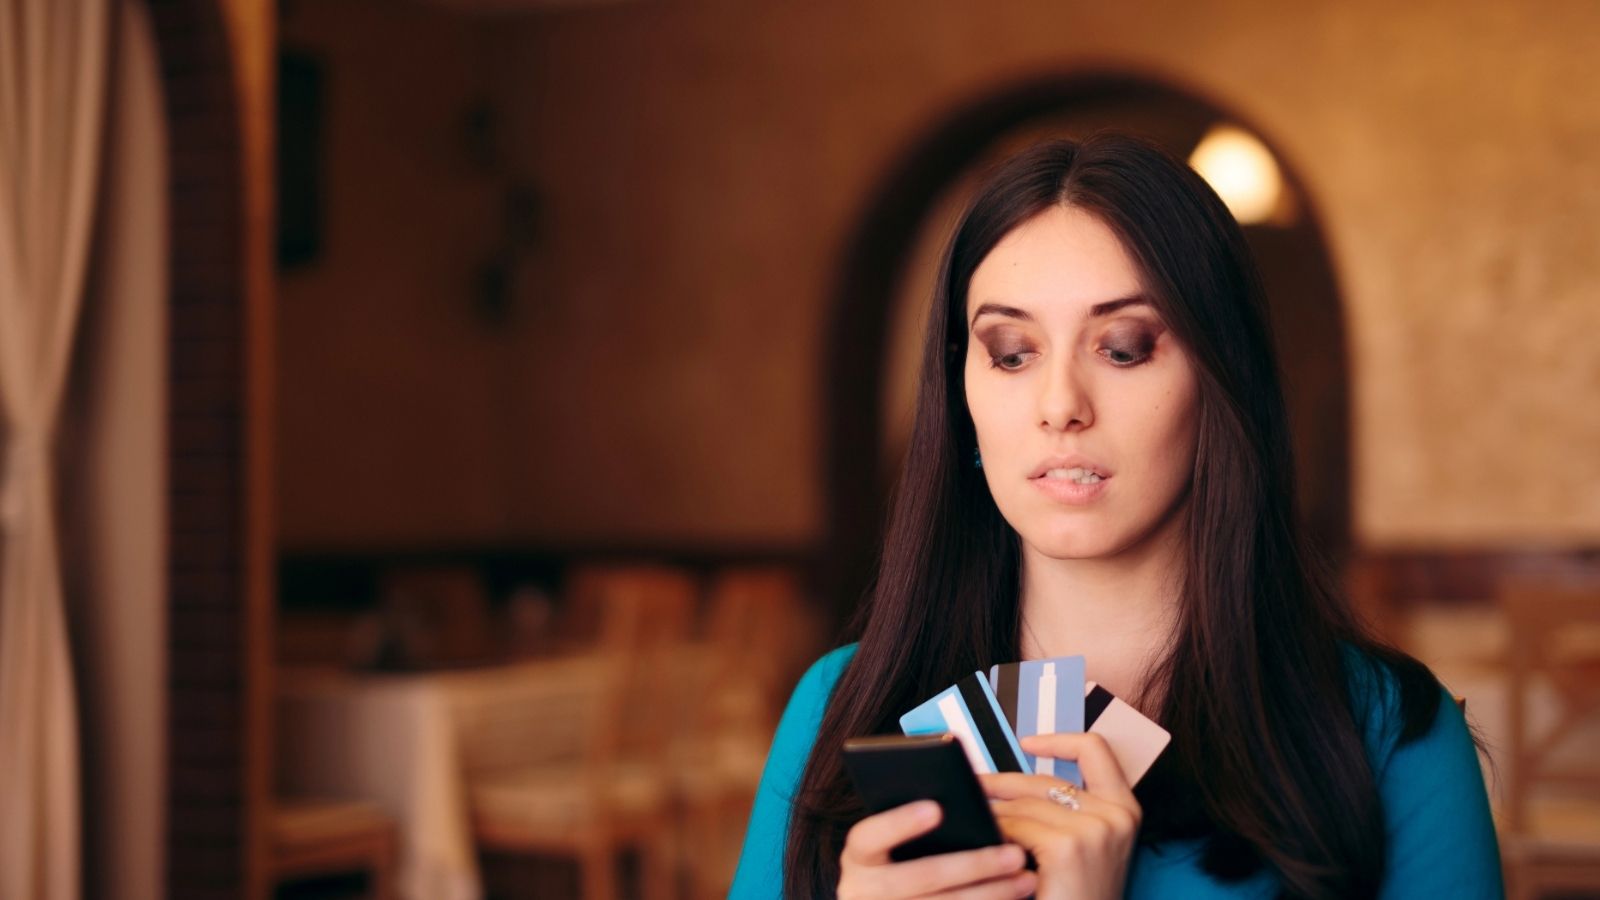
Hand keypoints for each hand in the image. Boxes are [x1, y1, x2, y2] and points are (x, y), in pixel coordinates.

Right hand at [837, 799, 1038, 898]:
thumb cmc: (895, 866)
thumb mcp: (890, 846)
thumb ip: (911, 823)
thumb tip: (959, 796)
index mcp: (859, 857)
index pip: (869, 835)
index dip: (900, 822)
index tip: (936, 808)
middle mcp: (863, 890)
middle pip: (920, 877)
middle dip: (971, 864)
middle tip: (1012, 852)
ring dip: (990, 893)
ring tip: (1025, 878)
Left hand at [981, 733, 1142, 899]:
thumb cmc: (1074, 899)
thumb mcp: (1082, 848)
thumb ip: (1062, 812)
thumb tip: (1010, 782)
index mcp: (1125, 809)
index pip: (1095, 750)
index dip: (1059, 739)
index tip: (1028, 741)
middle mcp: (1116, 815)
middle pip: (1044, 780)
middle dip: (1001, 785)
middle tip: (973, 788)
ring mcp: (1095, 829)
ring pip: (1024, 804)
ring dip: (993, 815)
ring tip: (974, 822)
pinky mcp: (1067, 846)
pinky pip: (1015, 826)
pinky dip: (995, 835)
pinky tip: (985, 847)